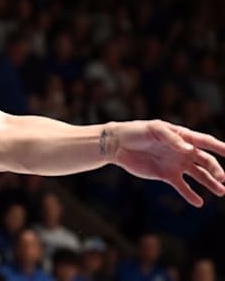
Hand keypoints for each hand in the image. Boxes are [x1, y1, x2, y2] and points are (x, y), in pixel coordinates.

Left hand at [110, 120, 224, 205]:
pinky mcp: (166, 175)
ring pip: (199, 175)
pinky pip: (182, 186)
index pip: (205, 141)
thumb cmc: (136, 131)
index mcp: (182, 137)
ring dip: (210, 183)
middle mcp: (183, 151)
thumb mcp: (153, 130)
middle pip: (205, 161)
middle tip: (222, 179)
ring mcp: (176, 164)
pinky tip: (198, 203)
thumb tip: (189, 149)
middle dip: (216, 170)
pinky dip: (190, 194)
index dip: (220, 147)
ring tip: (221, 191)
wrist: (118, 144)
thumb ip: (171, 139)